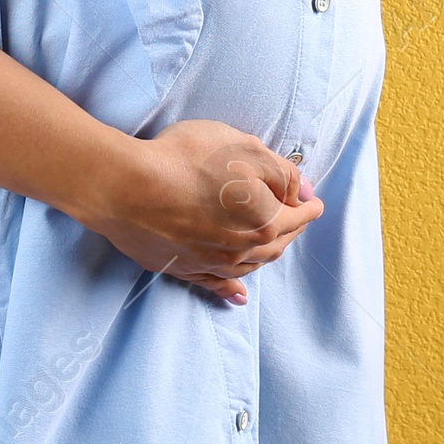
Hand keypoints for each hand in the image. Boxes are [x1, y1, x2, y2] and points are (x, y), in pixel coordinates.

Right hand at [78, 120, 321, 302]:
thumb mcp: (242, 147)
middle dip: (291, 230)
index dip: (307, 205)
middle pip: (276, 244)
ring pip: (250, 266)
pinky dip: (232, 290)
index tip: (315, 200)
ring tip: (274, 246)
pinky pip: (216, 285)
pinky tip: (238, 295)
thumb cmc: (185, 161)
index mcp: (263, 224)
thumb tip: (302, 191)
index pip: (296, 216)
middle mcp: (242, 252)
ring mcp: (211, 264)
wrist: (128, 187)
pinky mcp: (182, 268)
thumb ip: (280, 171)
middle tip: (297, 218)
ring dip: (267, 256)